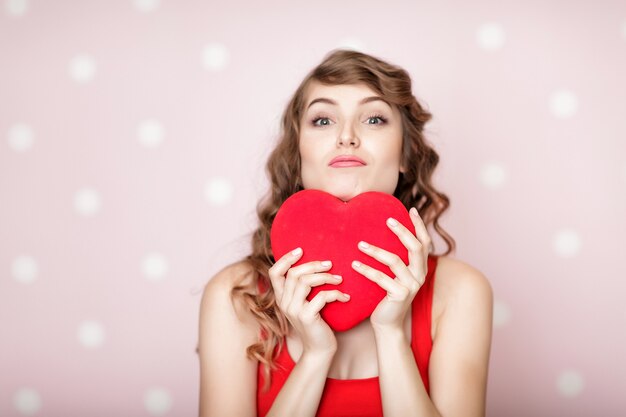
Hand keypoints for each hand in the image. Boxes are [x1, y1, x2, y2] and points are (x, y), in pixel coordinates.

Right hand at [268, 248, 349, 354]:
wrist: (319, 350)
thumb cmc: (316, 324)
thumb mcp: (305, 304)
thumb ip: (302, 288)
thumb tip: (313, 265)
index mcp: (281, 298)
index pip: (274, 272)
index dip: (285, 259)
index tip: (300, 250)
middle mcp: (284, 303)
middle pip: (294, 273)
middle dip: (314, 265)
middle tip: (330, 264)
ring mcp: (294, 310)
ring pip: (306, 281)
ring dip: (326, 277)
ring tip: (340, 278)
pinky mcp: (307, 317)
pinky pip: (322, 296)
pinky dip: (336, 293)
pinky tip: (345, 297)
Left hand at [351, 207, 430, 330]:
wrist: (387, 323)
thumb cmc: (387, 294)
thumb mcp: (395, 275)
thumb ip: (398, 257)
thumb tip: (389, 231)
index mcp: (421, 268)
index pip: (425, 243)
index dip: (420, 226)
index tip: (411, 209)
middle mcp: (420, 275)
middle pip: (415, 248)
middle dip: (403, 231)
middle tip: (388, 220)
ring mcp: (411, 286)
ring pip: (395, 261)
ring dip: (376, 251)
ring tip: (360, 244)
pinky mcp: (400, 295)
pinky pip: (381, 278)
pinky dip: (366, 270)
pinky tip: (354, 264)